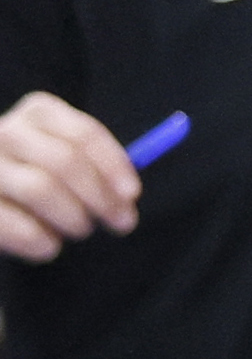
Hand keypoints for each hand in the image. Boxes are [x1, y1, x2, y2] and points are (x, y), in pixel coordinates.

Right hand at [0, 91, 138, 259]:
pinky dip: (41, 241)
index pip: (83, 134)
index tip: (132, 194)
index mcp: (38, 113)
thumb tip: (127, 195)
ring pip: (39, 189)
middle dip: (101, 197)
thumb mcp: (70, 162)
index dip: (113, 166)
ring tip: (79, 228)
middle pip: (65, 161)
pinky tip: (48, 245)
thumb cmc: (41, 177)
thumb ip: (99, 169)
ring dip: (72, 218)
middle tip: (123, 223)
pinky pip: (17, 225)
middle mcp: (7, 131)